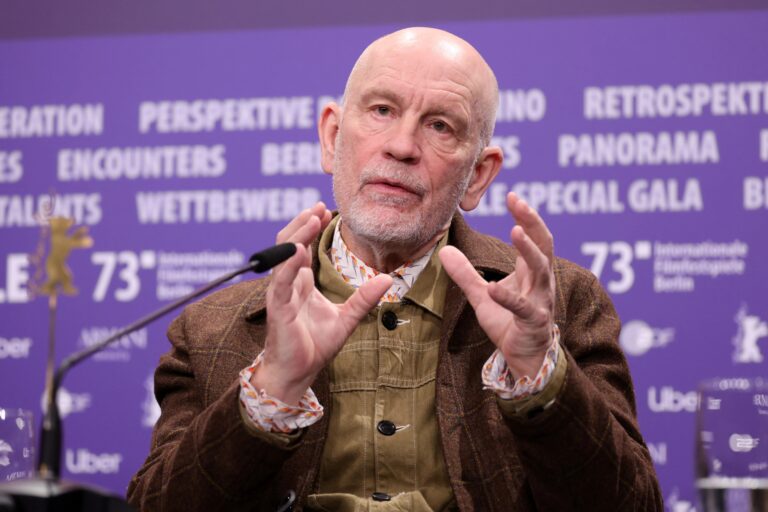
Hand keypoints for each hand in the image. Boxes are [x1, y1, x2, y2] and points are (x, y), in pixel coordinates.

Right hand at [251, 203, 391, 404]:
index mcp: (301, 282)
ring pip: (282, 254)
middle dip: (302, 222)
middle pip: (288, 242)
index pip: (302, 245)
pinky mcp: (278, 307)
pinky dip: (287, 262)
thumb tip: (388, 278)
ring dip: (296, 233)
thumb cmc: (314, 346)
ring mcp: (281, 293)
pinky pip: (280, 280)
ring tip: (311, 217)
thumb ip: (364, 298)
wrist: (297, 373)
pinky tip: (298, 249)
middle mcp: (288, 282)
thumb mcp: (347, 318)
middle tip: (319, 206)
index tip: (325, 210)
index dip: (311, 226)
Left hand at [439, 192, 554, 378]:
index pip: (533, 237)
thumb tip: (444, 249)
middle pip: (543, 246)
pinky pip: (522, 308)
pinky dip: (508, 297)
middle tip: (519, 203)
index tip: (513, 195)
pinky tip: (492, 288)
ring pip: (540, 271)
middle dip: (533, 222)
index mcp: (530, 272)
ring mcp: (540, 301)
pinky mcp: (534, 322)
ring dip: (529, 251)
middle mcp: (540, 282)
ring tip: (516, 231)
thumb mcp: (481, 295)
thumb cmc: (508, 323)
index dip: (526, 216)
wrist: (524, 358)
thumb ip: (465, 274)